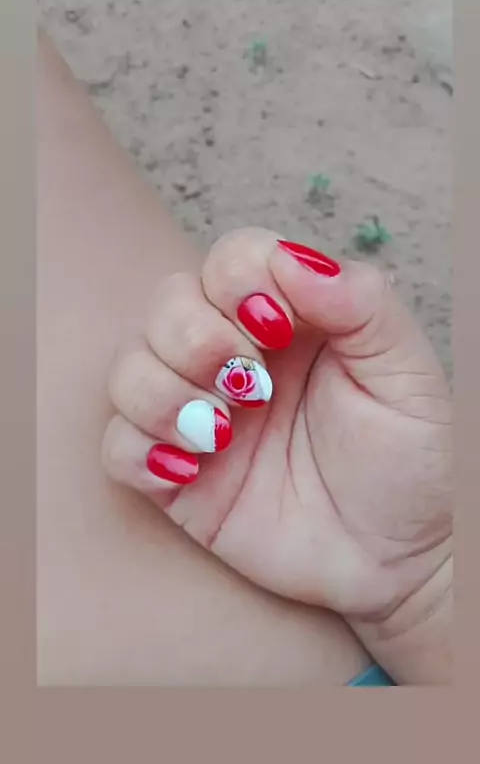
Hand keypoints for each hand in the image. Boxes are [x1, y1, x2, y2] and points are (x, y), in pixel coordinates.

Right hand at [103, 228, 451, 624]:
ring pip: (130, 369)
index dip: (238, 282)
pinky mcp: (175, 475)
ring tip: (223, 436)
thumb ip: (362, 303)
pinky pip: (117, 446)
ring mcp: (199, 414)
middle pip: (167, 304)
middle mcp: (234, 357)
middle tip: (253, 390)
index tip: (278, 330)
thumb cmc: (407, 460)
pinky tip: (190, 470)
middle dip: (197, 340)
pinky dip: (138, 450)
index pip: (231, 260)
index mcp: (289, 320)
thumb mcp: (406, 373)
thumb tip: (294, 261)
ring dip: (165, 395)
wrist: (397, 558)